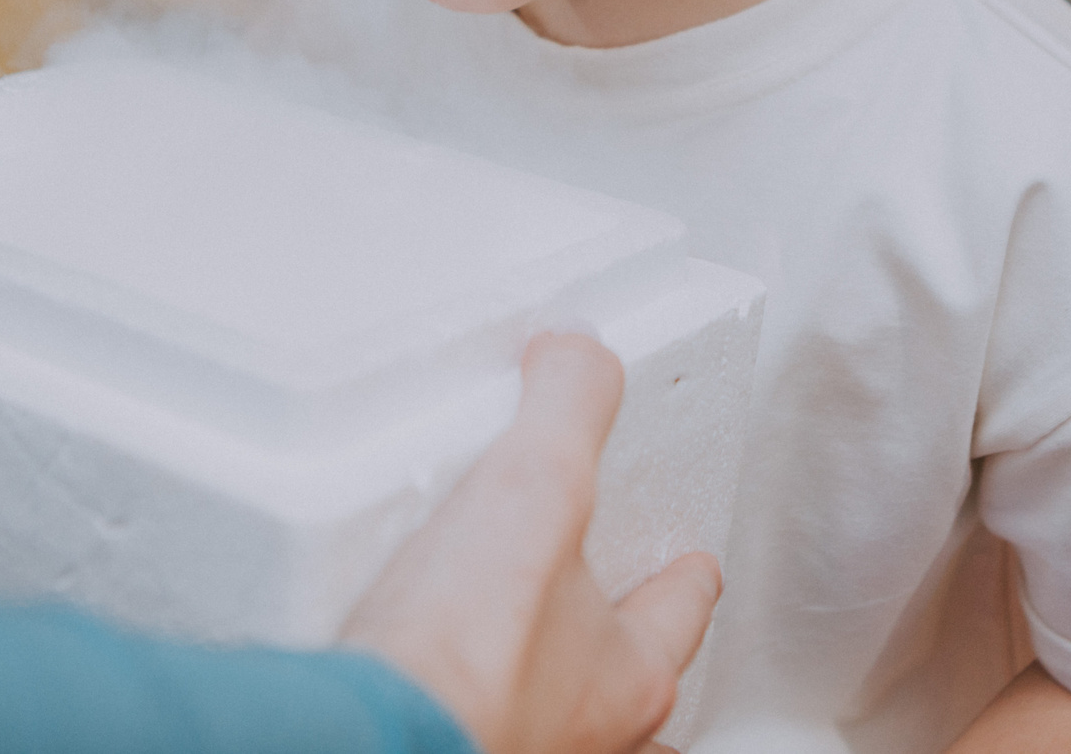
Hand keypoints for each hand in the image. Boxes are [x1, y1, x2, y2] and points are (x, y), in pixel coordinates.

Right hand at [343, 333, 720, 753]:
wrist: (373, 742)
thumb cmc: (467, 651)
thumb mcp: (538, 484)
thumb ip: (569, 405)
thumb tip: (580, 355)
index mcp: (628, 676)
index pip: (679, 616)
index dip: (688, 580)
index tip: (697, 565)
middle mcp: (584, 738)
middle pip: (629, 698)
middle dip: (627, 667)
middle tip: (620, 637)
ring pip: (564, 734)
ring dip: (555, 703)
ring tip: (530, 671)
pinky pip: (479, 732)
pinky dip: (474, 709)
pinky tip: (439, 688)